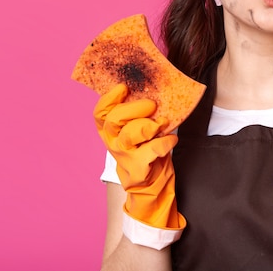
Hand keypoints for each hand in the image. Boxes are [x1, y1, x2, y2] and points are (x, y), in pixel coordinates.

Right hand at [94, 84, 185, 229]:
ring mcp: (123, 156)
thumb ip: (140, 114)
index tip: (123, 87)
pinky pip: (150, 151)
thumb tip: (155, 91)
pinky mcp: (138, 168)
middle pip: (114, 120)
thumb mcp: (139, 131)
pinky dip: (164, 143)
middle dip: (134, 108)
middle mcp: (113, 142)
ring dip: (149, 126)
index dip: (109, 98)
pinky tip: (172, 139)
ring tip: (163, 123)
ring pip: (129, 134)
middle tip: (151, 104)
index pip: (100, 112)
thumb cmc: (147, 150)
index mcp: (110, 131)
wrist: (151, 185)